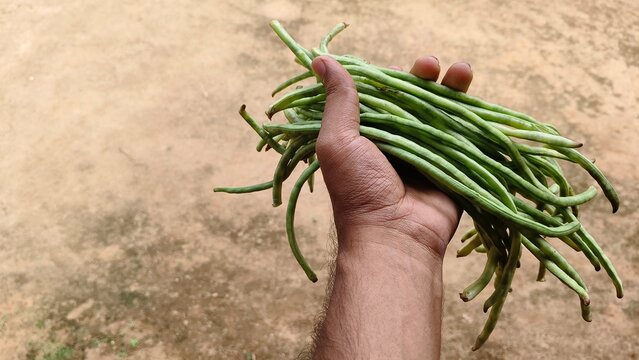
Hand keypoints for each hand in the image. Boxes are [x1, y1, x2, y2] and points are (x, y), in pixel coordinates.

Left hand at [312, 55, 473, 258]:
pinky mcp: (451, 165)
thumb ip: (337, 101)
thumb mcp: (338, 141)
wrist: (394, 235)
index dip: (389, 78)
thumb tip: (321, 60)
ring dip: (450, 87)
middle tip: (429, 64)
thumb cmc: (358, 189)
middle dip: (422, 77)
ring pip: (440, 112)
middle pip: (413, 100)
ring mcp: (426, 153)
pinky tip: (470, 88)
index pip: (380, 97)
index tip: (393, 67)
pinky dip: (469, 111)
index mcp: (367, 136)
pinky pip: (463, 134)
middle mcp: (396, 142)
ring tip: (459, 68)